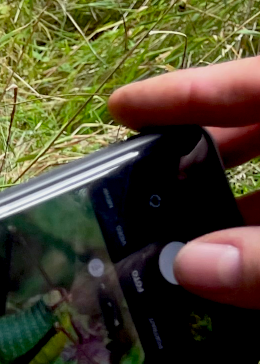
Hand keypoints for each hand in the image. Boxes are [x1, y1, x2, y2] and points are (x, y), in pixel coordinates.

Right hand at [109, 56, 259, 308]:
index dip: (184, 93)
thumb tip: (187, 268)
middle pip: (256, 133)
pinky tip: (226, 275)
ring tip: (173, 244)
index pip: (252, 83)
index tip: (121, 107)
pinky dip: (254, 249)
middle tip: (139, 184)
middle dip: (195, 159)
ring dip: (226, 216)